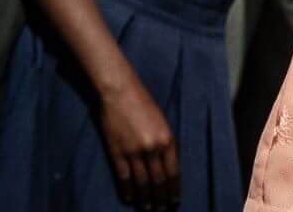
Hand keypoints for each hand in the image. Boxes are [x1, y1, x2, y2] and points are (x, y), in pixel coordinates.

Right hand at [98, 76, 177, 209]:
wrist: (120, 93)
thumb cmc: (143, 104)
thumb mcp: (162, 123)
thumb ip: (165, 144)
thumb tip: (167, 166)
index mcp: (168, 140)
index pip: (173, 172)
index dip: (173, 189)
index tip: (174, 200)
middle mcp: (153, 149)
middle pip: (158, 181)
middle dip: (161, 197)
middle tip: (162, 210)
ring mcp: (134, 152)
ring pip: (142, 182)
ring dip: (145, 198)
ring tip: (147, 208)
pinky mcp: (117, 152)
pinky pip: (124, 177)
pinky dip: (127, 190)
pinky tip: (129, 198)